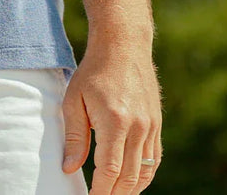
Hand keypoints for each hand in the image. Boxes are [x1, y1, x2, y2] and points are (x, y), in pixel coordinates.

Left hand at [60, 38, 162, 193]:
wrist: (123, 45)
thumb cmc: (94, 71)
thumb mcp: (74, 100)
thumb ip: (74, 137)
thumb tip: (70, 169)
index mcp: (115, 121)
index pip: (110, 170)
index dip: (101, 191)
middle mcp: (138, 127)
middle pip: (129, 177)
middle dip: (114, 194)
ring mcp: (151, 126)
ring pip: (145, 172)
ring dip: (130, 189)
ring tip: (113, 194)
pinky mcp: (157, 124)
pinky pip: (154, 159)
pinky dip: (144, 175)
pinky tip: (131, 181)